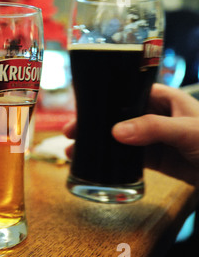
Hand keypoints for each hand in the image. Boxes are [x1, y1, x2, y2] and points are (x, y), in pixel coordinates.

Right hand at [63, 83, 198, 186]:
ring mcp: (154, 138)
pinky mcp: (155, 159)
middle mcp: (156, 116)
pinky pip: (128, 158)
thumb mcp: (188, 130)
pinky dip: (111, 160)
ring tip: (74, 151)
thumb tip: (116, 132)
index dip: (104, 99)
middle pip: (118, 116)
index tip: (82, 108)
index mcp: (165, 99)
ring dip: (98, 144)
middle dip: (94, 123)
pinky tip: (95, 163)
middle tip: (70, 132)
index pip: (127, 93)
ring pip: (119, 138)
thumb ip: (154, 129)